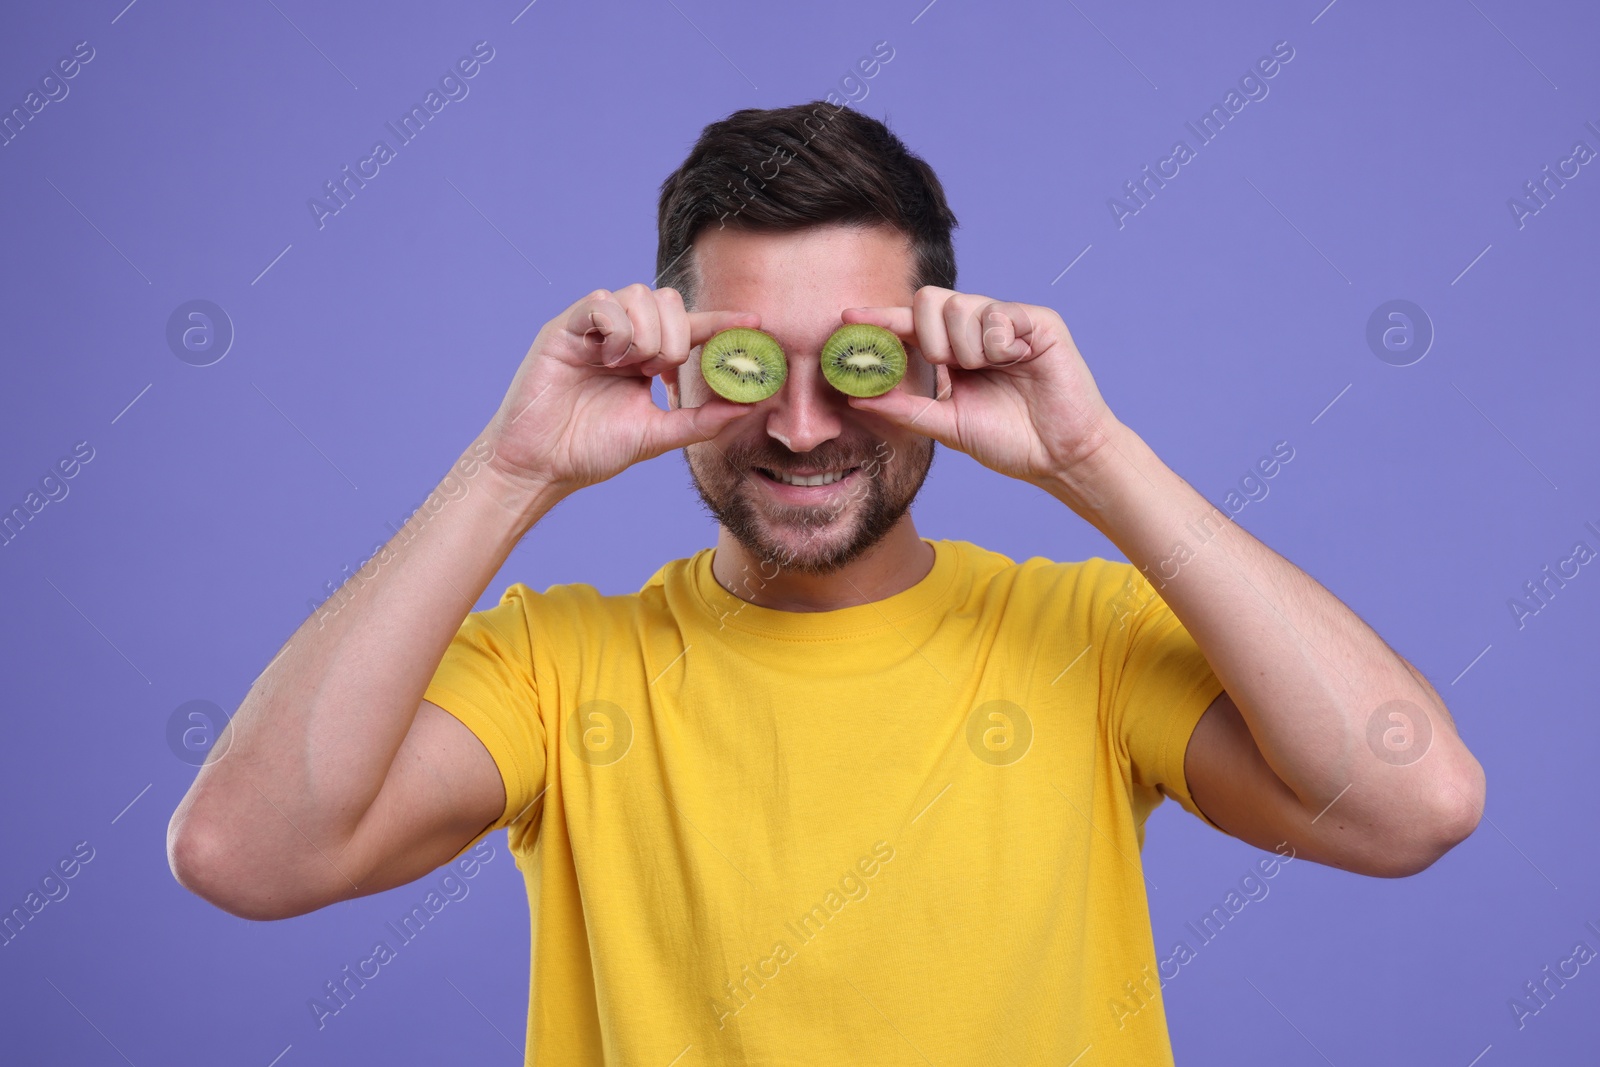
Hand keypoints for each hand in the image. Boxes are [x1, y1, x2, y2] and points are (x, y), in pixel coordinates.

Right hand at [481, 284, 758, 495]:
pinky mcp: (566, 329)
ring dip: (647, 333)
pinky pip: (602, 301)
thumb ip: (700, 420)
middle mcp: (622, 339)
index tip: (756, 324)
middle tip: (662, 370)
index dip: (722, 323)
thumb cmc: (592, 451)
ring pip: (638, 296)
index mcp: (646, 360)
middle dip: (677, 334)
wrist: (542, 465)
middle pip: (667, 300)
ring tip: (632, 369)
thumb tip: (748, 406)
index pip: (691, 329)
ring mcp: (594, 331)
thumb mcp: (657, 436)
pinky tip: (611, 359)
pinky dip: (617, 328)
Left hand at [841, 287, 1121, 489]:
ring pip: (960, 306)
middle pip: (929, 300)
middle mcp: (976, 332)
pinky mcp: (1037, 322)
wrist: (1058, 457)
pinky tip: (1015, 360)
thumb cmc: (1009, 442)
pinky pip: (998, 314)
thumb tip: (855, 397)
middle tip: (945, 366)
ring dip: (966, 347)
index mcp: (952, 354)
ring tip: (989, 370)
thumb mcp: (946, 426)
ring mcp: (1007, 323)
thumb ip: (904, 409)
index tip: (847, 319)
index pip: (910, 325)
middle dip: (928, 335)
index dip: (880, 319)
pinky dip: (996, 341)